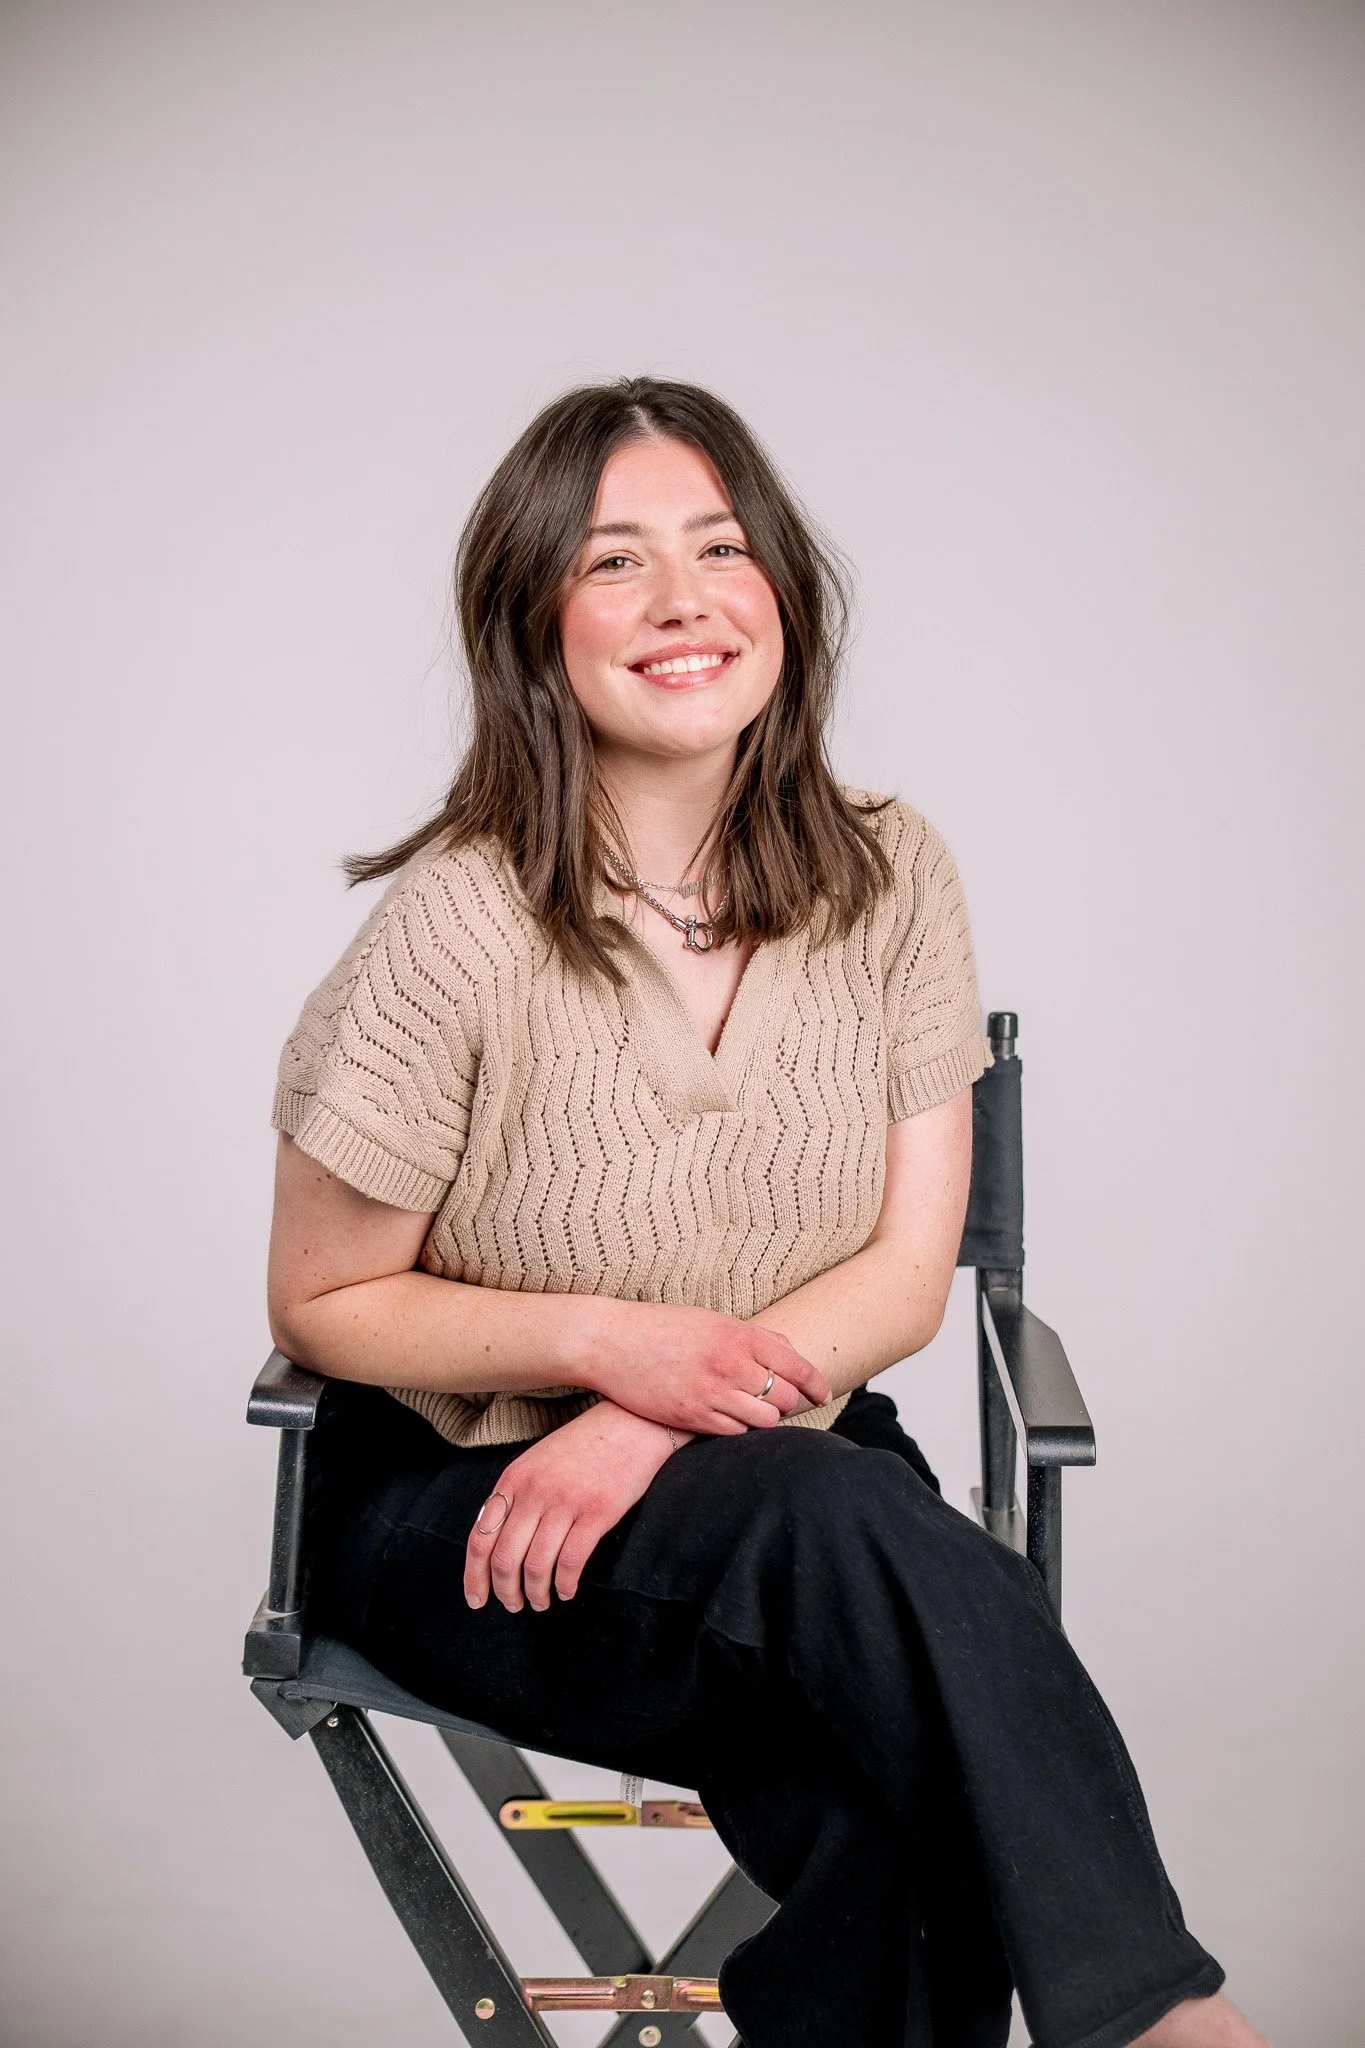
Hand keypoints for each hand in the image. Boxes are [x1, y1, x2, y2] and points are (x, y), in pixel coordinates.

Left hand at [464, 1401, 679, 1612]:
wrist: (631, 1420)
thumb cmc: (585, 1445)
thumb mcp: (538, 1461)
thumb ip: (516, 1495)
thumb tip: (495, 1541)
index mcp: (514, 1479)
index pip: (480, 1538)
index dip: (474, 1576)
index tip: (477, 1600)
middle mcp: (534, 1491)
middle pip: (504, 1559)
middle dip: (506, 1592)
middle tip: (515, 1606)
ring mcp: (565, 1502)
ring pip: (536, 1567)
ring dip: (536, 1594)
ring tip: (542, 1602)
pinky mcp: (597, 1512)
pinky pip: (571, 1562)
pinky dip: (565, 1585)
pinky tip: (567, 1590)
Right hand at [584, 1301, 830, 1434]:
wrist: (610, 1342)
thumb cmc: (662, 1328)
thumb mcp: (711, 1319)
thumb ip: (750, 1335)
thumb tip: (788, 1348)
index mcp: (737, 1333)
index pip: (796, 1364)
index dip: (816, 1383)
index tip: (822, 1393)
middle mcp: (729, 1363)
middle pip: (784, 1396)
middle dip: (788, 1402)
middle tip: (780, 1401)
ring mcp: (710, 1391)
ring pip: (763, 1419)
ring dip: (764, 1417)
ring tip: (753, 1410)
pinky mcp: (691, 1415)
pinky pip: (733, 1432)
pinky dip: (738, 1428)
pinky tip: (727, 1417)